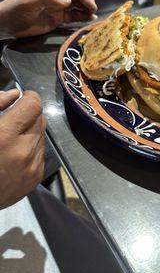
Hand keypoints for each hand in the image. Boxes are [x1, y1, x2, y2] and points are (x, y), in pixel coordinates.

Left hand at [0, 0, 97, 37]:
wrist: (7, 24)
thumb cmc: (17, 8)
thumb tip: (69, 1)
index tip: (90, 3)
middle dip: (86, 2)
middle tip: (94, 10)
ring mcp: (57, 9)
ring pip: (76, 8)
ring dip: (85, 10)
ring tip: (93, 16)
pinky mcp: (56, 20)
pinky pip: (72, 18)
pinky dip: (81, 18)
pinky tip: (88, 19)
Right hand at [0, 89, 46, 208]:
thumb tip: (15, 95)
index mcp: (4, 136)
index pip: (34, 106)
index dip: (28, 98)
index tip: (21, 100)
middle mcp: (23, 152)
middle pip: (40, 119)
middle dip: (28, 116)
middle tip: (12, 121)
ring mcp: (32, 167)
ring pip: (42, 136)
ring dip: (30, 132)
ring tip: (11, 140)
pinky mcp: (35, 178)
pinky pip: (41, 153)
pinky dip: (31, 149)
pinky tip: (14, 155)